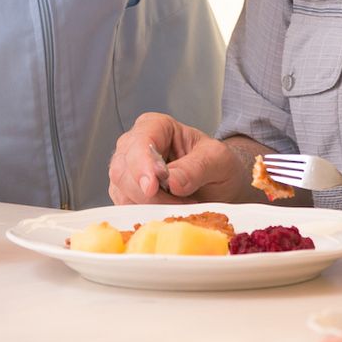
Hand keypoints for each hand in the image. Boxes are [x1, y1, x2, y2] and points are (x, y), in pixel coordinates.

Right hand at [107, 112, 247, 202]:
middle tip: (179, 203)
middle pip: (123, 170)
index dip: (142, 165)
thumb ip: (197, 168)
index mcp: (156, 126)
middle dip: (148, 193)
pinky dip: (145, 215)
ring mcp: (128, 171)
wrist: (219, 185)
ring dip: (150, 206)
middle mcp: (135, 145)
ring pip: (122, 192)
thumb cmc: (217, 165)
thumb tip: (171, 182)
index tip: (152, 187)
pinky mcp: (127, 194)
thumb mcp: (219, 160)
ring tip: (181, 205)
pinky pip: (126, 208)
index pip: (139, 142)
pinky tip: (168, 212)